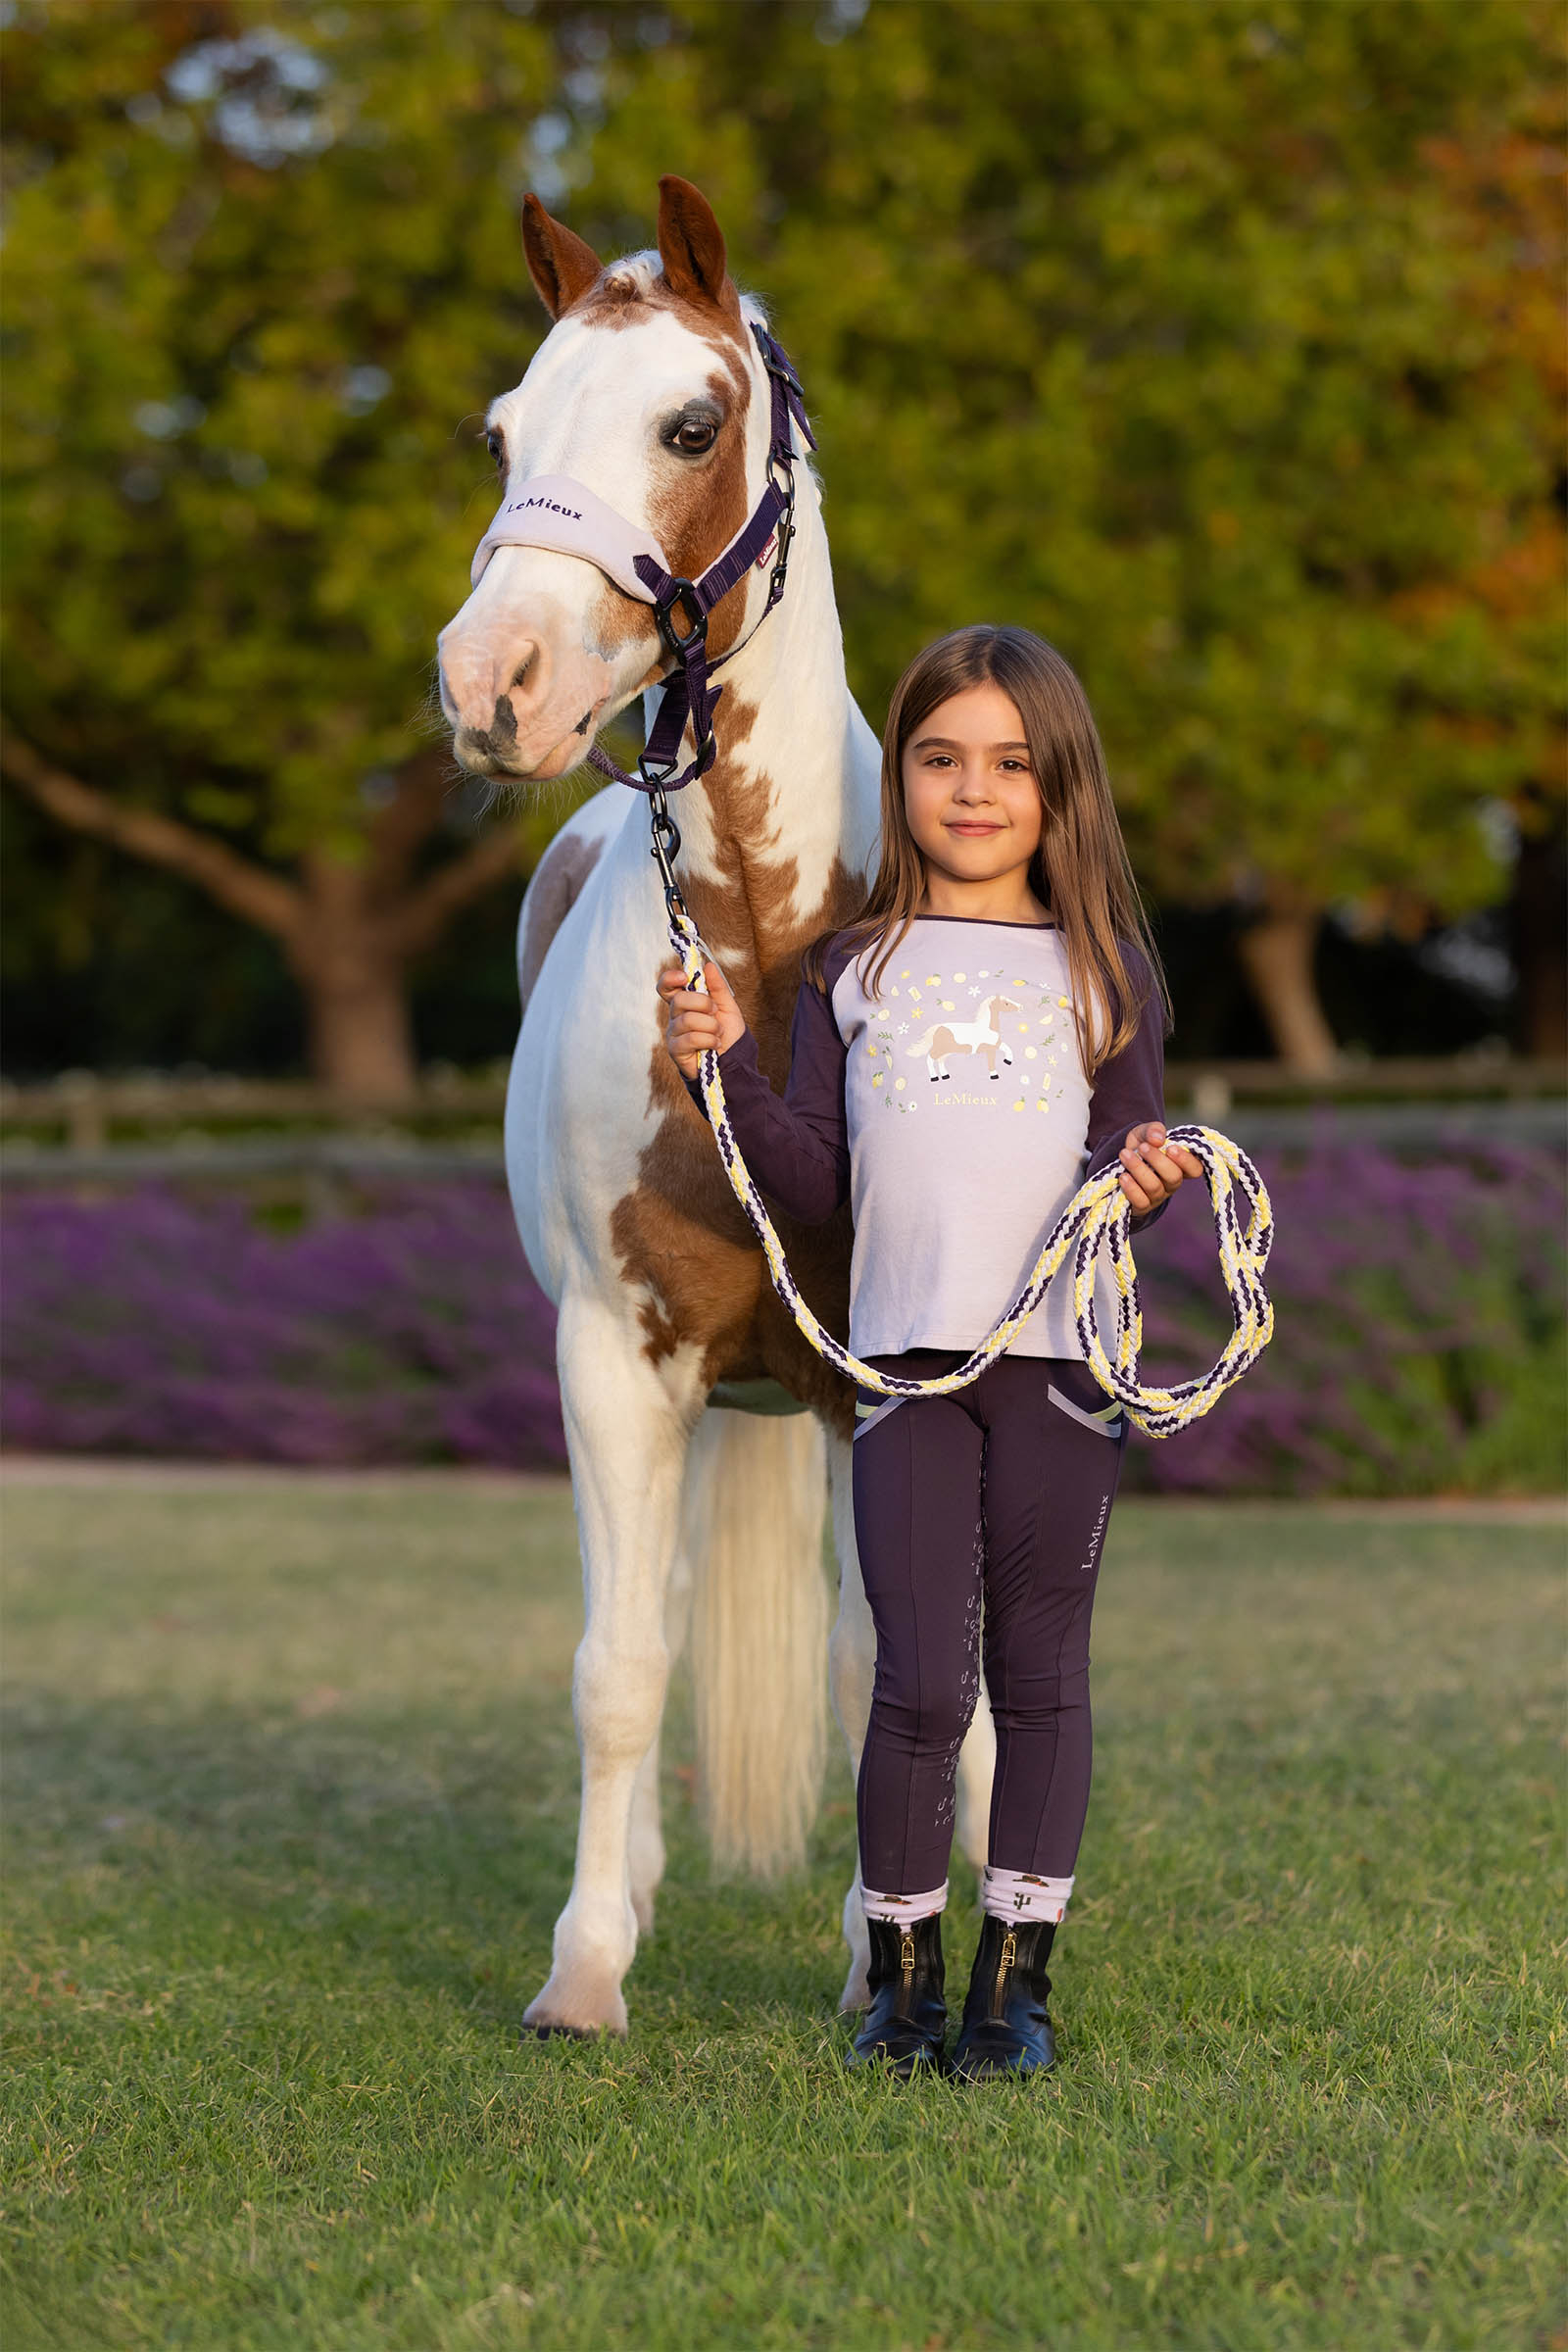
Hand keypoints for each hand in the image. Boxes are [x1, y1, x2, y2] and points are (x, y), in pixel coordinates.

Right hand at [657, 958, 746, 1081]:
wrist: (733, 1061)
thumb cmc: (728, 1034)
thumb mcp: (727, 1007)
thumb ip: (718, 987)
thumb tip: (708, 965)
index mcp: (685, 1003)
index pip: (666, 986)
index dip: (670, 978)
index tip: (685, 977)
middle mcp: (676, 1016)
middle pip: (679, 1000)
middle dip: (703, 1004)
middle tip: (715, 1012)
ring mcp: (674, 1033)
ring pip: (688, 1020)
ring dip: (710, 1026)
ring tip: (718, 1033)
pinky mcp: (675, 1050)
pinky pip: (690, 1038)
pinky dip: (709, 1040)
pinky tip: (715, 1045)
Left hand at [1117, 1122, 1201, 1214]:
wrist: (1121, 1163)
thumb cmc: (1140, 1147)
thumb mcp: (1145, 1134)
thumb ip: (1153, 1130)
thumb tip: (1158, 1139)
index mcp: (1180, 1165)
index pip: (1195, 1169)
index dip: (1186, 1160)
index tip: (1170, 1147)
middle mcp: (1172, 1183)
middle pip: (1174, 1177)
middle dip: (1157, 1160)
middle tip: (1142, 1147)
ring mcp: (1158, 1196)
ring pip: (1155, 1187)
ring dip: (1139, 1169)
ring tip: (1125, 1154)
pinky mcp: (1143, 1206)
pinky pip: (1141, 1201)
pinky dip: (1131, 1188)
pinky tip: (1123, 1176)